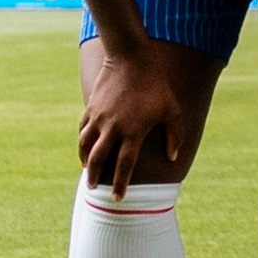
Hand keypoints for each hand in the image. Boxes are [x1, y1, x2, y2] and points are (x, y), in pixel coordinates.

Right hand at [79, 37, 193, 198]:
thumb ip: (175, 135)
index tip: (118, 198)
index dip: (121, 184)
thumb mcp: (172, 110)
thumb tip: (173, 157)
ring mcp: (98, 118)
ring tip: (87, 170)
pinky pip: (83, 130)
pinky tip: (86, 147)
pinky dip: (82, 142)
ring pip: (85, 146)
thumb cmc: (156, 86)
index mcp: (133, 132)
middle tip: (94, 189)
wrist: (131, 58)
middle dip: (94, 178)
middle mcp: (112, 128)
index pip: (124, 166)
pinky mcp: (90, 108)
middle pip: (98, 160)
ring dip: (84, 161)